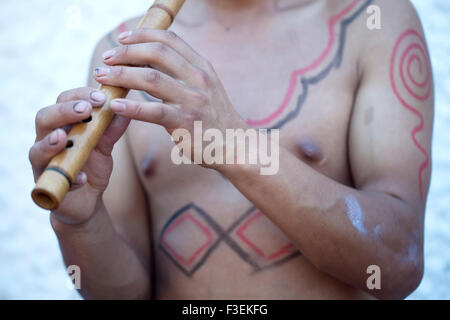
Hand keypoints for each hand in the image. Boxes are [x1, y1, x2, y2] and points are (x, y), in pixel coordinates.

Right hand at [29, 87, 129, 223]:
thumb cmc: (92, 166)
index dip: (80, 95)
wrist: (88, 199)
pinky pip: (53, 182)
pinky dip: (70, 179)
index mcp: (62, 125)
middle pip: (43, 118)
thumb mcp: (105, 146)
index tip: (101, 96)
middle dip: (63, 112)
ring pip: (36, 150)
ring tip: (64, 138)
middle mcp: (46, 141)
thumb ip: (112, 129)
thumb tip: (126, 109)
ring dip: (50, 143)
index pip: (63, 100)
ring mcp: (43, 164)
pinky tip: (82, 179)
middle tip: (85, 109)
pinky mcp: (47, 187)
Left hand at [94, 28, 247, 165]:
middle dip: (126, 52)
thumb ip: (184, 73)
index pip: (169, 39)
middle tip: (106, 58)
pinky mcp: (186, 122)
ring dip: (121, 75)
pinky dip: (131, 108)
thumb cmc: (215, 118)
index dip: (142, 34)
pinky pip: (153, 111)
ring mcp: (193, 100)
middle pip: (156, 53)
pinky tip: (114, 107)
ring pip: (150, 78)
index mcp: (202, 67)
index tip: (122, 38)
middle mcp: (198, 79)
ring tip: (102, 77)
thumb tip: (153, 61)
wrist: (236, 146)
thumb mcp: (206, 88)